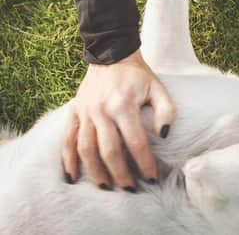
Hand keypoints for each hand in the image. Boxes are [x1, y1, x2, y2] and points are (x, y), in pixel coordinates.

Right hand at [61, 49, 175, 190]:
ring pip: (86, 149)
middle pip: (109, 151)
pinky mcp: (74, 112)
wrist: (111, 54)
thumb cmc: (138, 76)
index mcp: (124, 105)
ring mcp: (85, 112)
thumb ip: (166, 111)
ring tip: (106, 186)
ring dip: (96, 171)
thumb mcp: (158, 88)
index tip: (152, 177)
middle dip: (120, 173)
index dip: (144, 163)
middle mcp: (101, 111)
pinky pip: (67, 140)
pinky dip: (68, 160)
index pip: (135, 142)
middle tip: (130, 188)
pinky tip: (73, 177)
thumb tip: (163, 135)